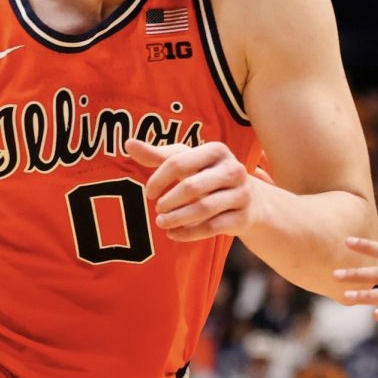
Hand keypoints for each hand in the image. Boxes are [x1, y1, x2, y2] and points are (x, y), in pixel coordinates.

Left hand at [126, 139, 256, 241]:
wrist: (249, 200)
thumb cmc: (207, 175)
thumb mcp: (186, 161)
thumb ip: (157, 155)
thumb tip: (128, 143)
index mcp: (216, 150)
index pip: (179, 162)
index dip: (159, 179)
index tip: (149, 192)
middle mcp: (233, 169)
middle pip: (191, 186)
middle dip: (169, 201)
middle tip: (156, 209)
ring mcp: (241, 193)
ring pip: (203, 208)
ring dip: (177, 218)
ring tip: (161, 222)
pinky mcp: (243, 216)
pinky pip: (213, 227)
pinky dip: (190, 233)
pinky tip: (174, 234)